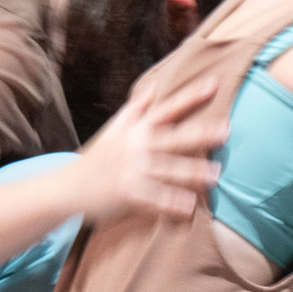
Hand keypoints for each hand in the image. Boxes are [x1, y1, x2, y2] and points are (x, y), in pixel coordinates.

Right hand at [69, 75, 226, 225]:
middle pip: (173, 138)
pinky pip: (154, 199)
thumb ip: (136, 110)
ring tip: (216, 175)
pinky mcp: (126, 194)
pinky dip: (171, 204)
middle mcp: (136, 147)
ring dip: (192, 172)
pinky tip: (190, 207)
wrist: (66, 187)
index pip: (168, 108)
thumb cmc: (97, 157)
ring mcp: (131, 170)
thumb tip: (153, 86)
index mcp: (137, 129)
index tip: (215, 84)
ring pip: (167, 170)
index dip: (191, 96)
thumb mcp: (113, 129)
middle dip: (200, 134)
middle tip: (226, 131)